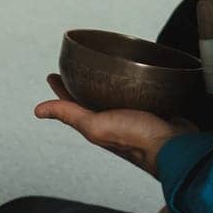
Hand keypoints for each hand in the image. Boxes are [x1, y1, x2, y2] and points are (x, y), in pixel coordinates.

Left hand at [34, 73, 199, 180]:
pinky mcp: (152, 108)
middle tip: (74, 66)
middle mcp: (113, 119)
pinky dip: (132, 84)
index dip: (60, 89)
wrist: (174, 146)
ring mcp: (133, 114)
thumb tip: (38, 110)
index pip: (71, 103)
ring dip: (107, 82)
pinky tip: (135, 76)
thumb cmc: (135, 139)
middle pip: (92, 98)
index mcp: (96, 123)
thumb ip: (70, 115)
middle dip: (82, 83)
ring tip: (101, 68)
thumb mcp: (96, 126)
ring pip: (115, 95)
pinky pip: (138, 93)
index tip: (53, 74)